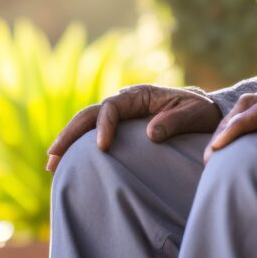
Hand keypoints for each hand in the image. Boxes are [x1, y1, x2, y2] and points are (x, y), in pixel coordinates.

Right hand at [46, 84, 222, 172]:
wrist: (205, 113)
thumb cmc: (200, 112)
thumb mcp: (194, 114)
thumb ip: (174, 121)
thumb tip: (151, 134)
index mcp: (141, 94)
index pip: (112, 106)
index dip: (104, 125)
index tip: (102, 147)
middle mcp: (126, 102)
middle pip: (91, 114)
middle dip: (71, 133)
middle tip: (54, 156)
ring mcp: (121, 115)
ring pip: (87, 124)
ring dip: (68, 141)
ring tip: (51, 162)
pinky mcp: (120, 128)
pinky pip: (94, 134)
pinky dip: (78, 146)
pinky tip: (66, 163)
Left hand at [204, 84, 256, 162]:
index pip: (247, 109)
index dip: (229, 128)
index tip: (217, 153)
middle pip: (241, 108)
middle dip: (221, 131)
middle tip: (209, 159)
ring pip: (246, 108)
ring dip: (224, 130)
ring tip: (212, 154)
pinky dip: (239, 125)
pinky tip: (225, 140)